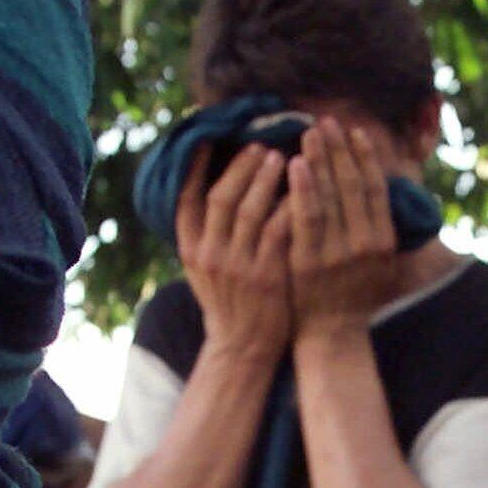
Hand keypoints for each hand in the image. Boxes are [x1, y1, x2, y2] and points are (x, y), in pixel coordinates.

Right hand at [177, 143, 292, 363]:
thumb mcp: (205, 269)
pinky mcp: (265, 276)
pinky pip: (279, 230)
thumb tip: (216, 187)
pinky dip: (289, 206)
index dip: (194, 168)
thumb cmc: (229, 303)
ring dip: (266, 179)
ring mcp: (237, 266)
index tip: (206, 140)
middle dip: (241, 167)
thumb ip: (207, 233)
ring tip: (280, 157)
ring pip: (251, 210)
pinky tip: (301, 189)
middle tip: (260, 146)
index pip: (185, 200)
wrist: (243, 347)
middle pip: (222, 197)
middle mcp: (210, 255)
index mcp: (191, 250)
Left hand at [289, 118, 398, 340]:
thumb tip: (380, 182)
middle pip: (352, 184)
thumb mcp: (378, 260)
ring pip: (330, 196)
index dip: (364, 156)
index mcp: (384, 239)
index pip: (374, 187)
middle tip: (325, 121)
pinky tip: (294, 164)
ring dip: (321, 160)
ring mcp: (338, 253)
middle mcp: (365, 244)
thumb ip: (378, 224)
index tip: (353, 131)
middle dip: (339, 149)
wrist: (332, 334)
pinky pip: (306, 217)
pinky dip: (302, 188)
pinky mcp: (310, 262)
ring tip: (309, 132)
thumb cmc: (353, 293)